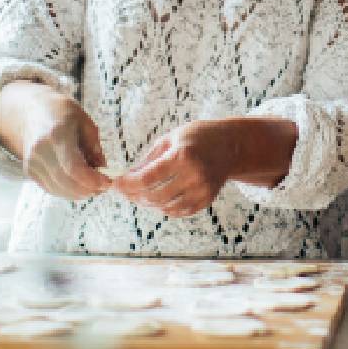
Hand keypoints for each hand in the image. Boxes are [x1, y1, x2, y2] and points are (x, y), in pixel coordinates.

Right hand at [2, 82, 112, 199]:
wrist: (30, 111)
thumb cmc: (61, 112)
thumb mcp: (84, 121)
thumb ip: (94, 146)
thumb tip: (102, 169)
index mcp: (57, 134)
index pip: (74, 167)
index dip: (92, 180)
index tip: (107, 182)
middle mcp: (41, 150)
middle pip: (66, 182)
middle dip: (88, 189)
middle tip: (103, 187)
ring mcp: (32, 162)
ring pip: (58, 189)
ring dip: (79, 193)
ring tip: (93, 186)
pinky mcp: (29, 171)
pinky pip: (51, 188)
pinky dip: (67, 191)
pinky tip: (79, 185)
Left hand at [114, 120, 233, 217]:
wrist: (230, 145)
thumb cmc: (197, 137)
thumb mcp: (170, 139)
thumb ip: (148, 160)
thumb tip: (126, 178)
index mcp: (182, 156)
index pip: (147, 179)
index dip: (128, 185)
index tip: (116, 184)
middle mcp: (194, 175)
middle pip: (154, 197)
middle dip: (135, 196)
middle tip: (125, 191)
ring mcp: (202, 190)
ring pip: (166, 208)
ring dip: (149, 204)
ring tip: (141, 195)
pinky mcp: (207, 199)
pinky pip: (180, 211)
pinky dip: (166, 208)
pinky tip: (159, 199)